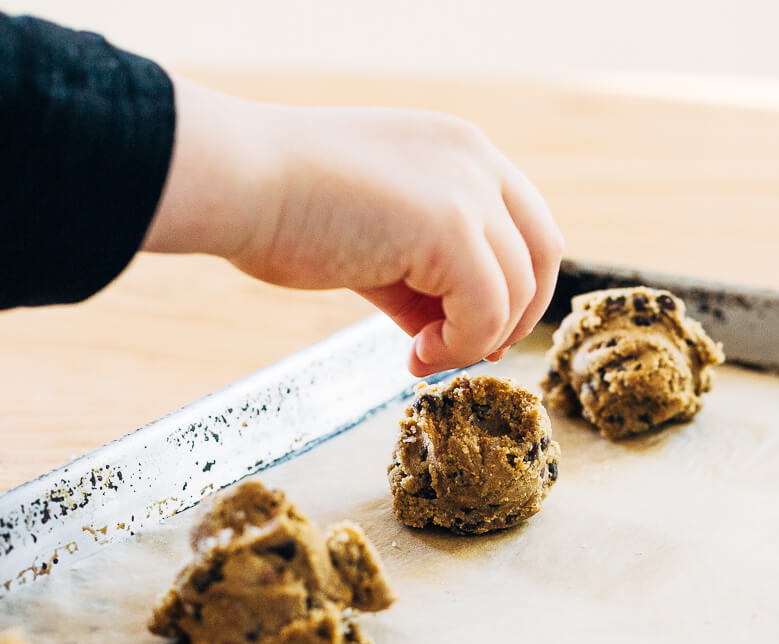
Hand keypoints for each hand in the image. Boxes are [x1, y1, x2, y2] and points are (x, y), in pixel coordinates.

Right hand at [143, 79, 564, 375]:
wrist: (236, 180)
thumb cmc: (282, 206)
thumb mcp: (372, 238)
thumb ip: (418, 277)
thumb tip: (443, 333)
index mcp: (459, 149)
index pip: (523, 223)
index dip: (512, 286)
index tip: (474, 332)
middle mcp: (475, 159)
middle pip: (542, 252)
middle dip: (514, 315)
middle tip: (469, 355)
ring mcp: (468, 190)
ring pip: (516, 290)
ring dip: (476, 340)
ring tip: (424, 358)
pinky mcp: (452, 228)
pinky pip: (486, 312)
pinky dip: (460, 347)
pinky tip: (417, 356)